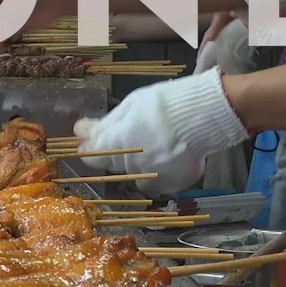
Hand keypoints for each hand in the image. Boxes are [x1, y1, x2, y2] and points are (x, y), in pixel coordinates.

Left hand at [74, 68, 247, 193]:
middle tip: (139, 133)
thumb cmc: (164, 103)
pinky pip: (161, 182)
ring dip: (142, 163)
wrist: (206, 113)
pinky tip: (173, 153)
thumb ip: (106, 124)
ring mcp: (155, 178)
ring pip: (138, 176)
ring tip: (159, 143)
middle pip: (117, 165)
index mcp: (119, 144)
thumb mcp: (131, 105)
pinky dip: (163, 170)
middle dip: (122, 151)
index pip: (94, 156)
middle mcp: (133, 166)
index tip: (96, 142)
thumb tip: (79, 131)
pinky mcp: (174, 183)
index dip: (93, 148)